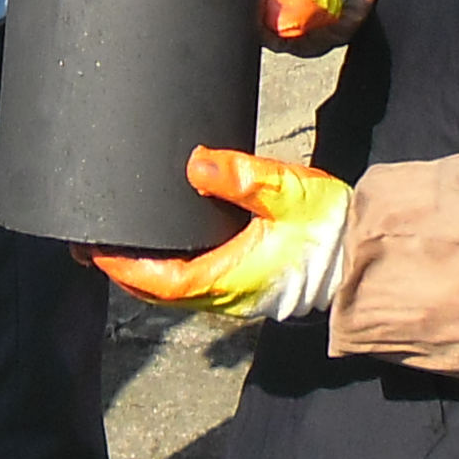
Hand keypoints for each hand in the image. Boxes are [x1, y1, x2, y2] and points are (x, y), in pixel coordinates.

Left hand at [87, 148, 350, 319]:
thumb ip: (242, 176)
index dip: (124, 267)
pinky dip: (173, 272)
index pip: (160, 281)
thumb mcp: (285, 191)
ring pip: (179, 291)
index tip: (96, 250)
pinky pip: (199, 285)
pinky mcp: (250, 287)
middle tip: (94, 247)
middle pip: (160, 292)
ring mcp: (239, 295)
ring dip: (148, 273)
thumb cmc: (329, 228)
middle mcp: (227, 294)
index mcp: (228, 276)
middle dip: (126, 271)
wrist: (364, 255)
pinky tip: (171, 248)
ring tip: (124, 246)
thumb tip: (197, 163)